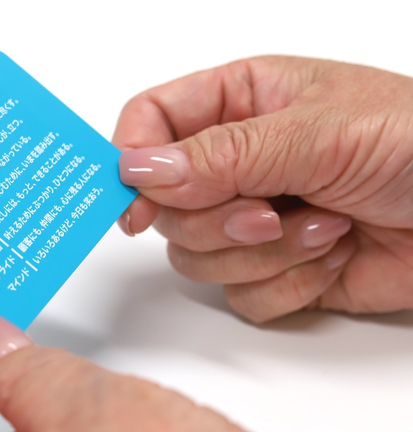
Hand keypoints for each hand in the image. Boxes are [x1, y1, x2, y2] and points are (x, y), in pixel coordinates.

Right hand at [113, 56, 412, 321]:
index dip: (131, 160)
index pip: (149, 122)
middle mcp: (237, 162)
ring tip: (323, 227)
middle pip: (166, 205)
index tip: (135, 201)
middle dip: (217, 220)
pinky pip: (239, 295)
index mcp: (241, 102)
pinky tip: (334, 254)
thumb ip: (222, 152)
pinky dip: (289, 284)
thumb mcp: (319, 132)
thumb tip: (138, 170)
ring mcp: (252, 219)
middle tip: (267, 213)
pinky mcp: (274, 270)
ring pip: (196, 257)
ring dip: (263, 253)